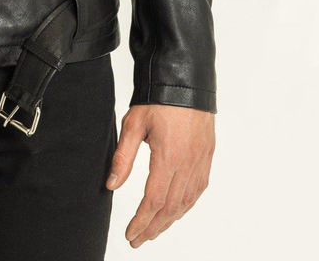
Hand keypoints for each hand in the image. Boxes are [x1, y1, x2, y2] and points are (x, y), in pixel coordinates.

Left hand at [106, 104, 214, 247]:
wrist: (186, 79)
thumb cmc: (157, 98)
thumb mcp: (133, 124)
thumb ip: (123, 157)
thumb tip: (111, 186)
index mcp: (168, 157)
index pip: (153, 201)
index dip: (141, 221)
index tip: (130, 234)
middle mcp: (188, 164)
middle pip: (170, 207)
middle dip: (153, 227)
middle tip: (139, 239)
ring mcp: (200, 161)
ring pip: (186, 202)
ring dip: (169, 220)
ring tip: (153, 230)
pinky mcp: (207, 156)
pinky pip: (198, 189)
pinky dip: (186, 205)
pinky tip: (176, 211)